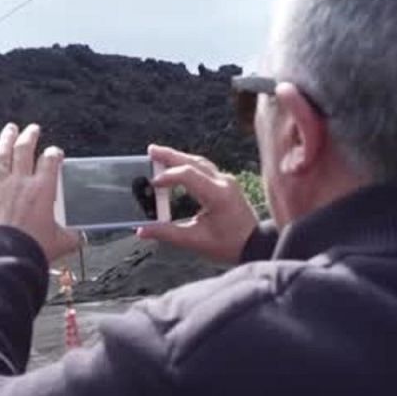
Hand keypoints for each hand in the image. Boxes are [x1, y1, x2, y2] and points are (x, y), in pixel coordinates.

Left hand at [0, 123, 79, 263]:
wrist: (7, 257)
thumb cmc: (34, 249)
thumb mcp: (61, 243)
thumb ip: (71, 237)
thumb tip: (79, 238)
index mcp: (42, 190)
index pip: (50, 161)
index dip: (54, 154)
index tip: (55, 153)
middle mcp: (21, 182)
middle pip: (25, 150)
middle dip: (30, 137)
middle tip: (33, 130)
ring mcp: (0, 187)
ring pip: (3, 155)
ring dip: (6, 140)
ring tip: (10, 129)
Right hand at [136, 144, 258, 263]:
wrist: (254, 245)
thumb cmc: (228, 245)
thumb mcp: (194, 241)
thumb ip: (167, 233)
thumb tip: (142, 231)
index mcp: (218, 195)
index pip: (188, 176)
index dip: (167, 177)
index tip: (152, 184)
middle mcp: (224, 182)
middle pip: (193, 162)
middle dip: (170, 155)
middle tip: (150, 150)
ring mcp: (227, 181)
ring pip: (199, 162)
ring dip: (179, 158)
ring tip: (159, 154)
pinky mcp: (226, 184)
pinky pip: (205, 168)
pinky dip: (188, 165)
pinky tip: (176, 166)